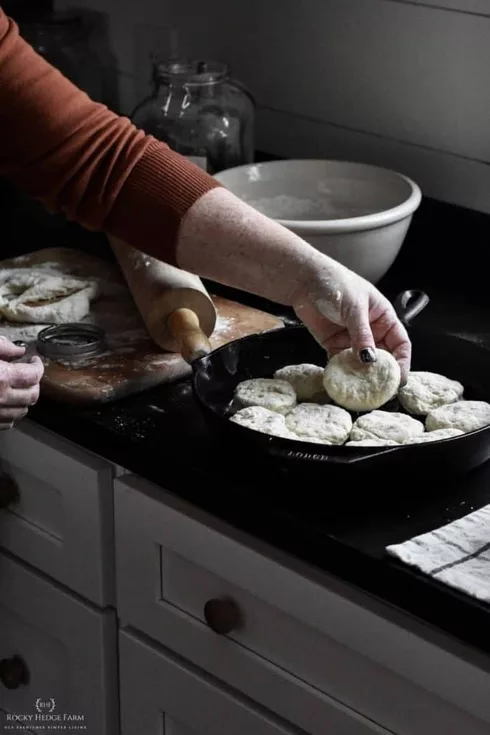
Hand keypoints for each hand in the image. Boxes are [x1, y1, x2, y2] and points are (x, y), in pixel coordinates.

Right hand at [0, 337, 43, 429]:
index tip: (34, 361)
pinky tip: (6, 403)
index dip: (38, 366)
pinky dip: (12, 413)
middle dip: (34, 383)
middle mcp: (0, 398)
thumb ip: (2, 346)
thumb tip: (20, 351)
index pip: (34, 375)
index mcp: (1, 377)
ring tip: (17, 389)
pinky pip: (8, 423)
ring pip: (22, 412)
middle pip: (32, 395)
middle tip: (28, 374)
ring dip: (25, 400)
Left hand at [293, 260, 410, 380]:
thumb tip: (370, 359)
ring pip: (362, 364)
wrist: (303, 281)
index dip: (402, 361)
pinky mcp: (333, 346)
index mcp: (383, 318)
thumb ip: (362, 334)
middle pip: (383, 358)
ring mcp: (352, 340)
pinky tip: (343, 380)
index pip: (400, 344)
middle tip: (381, 390)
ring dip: (362, 376)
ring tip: (361, 389)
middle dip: (382, 374)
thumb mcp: (354, 307)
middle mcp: (371, 331)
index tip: (398, 377)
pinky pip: (342, 363)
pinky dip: (343, 372)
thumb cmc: (334, 283)